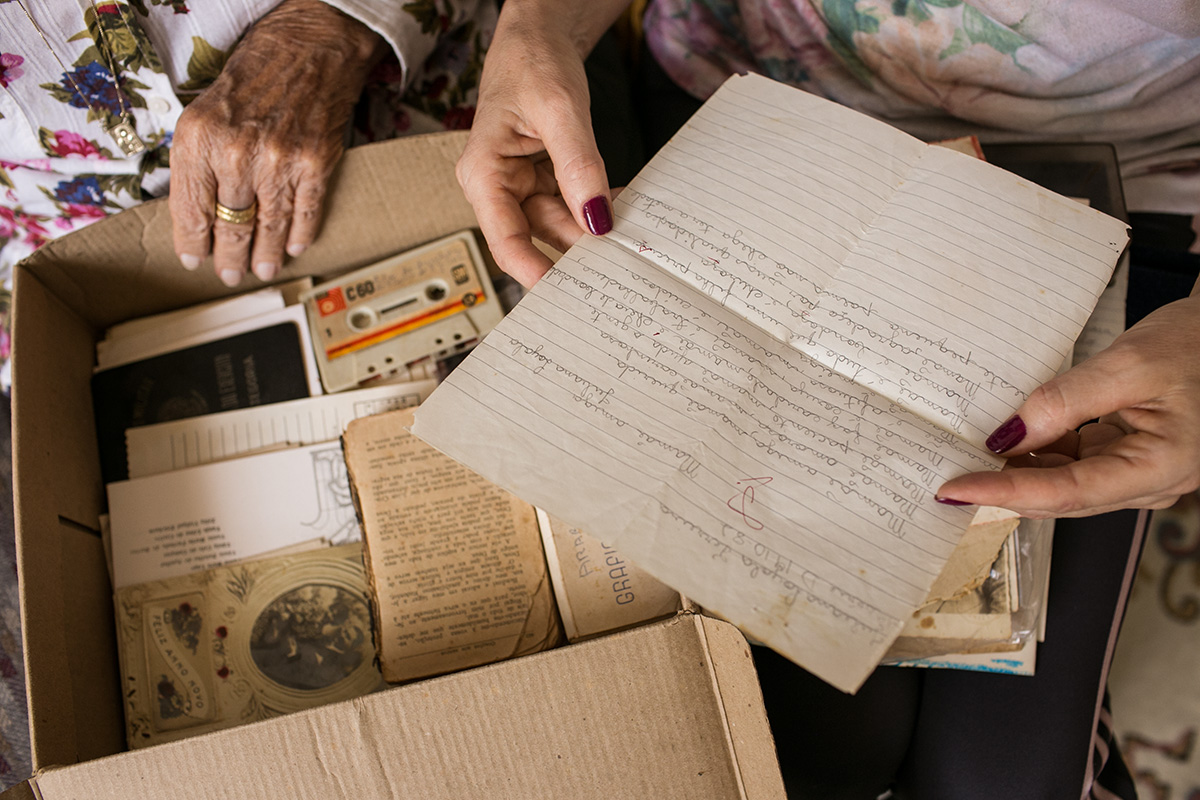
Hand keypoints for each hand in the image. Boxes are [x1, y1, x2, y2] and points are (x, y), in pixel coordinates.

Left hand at [169, 0, 384, 286]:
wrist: (310, 49)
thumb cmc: (255, 77)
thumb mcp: (204, 112)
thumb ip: (197, 160)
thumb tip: (198, 211)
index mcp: (200, 138)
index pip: (191, 208)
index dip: (192, 241)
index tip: (194, 259)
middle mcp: (237, 153)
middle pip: (230, 224)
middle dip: (228, 257)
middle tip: (229, 275)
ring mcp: (280, 161)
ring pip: (268, 225)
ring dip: (263, 255)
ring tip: (260, 271)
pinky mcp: (315, 164)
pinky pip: (305, 213)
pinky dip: (300, 235)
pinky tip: (292, 248)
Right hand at [455, 0, 630, 286]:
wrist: (538, 36)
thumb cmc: (532, 62)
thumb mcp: (559, 109)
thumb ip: (578, 165)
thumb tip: (597, 219)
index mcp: (483, 174)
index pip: (505, 241)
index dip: (534, 272)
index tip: (568, 293)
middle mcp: (498, 187)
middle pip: (538, 237)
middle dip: (577, 251)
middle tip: (618, 267)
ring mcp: (522, 186)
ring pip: (561, 224)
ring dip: (593, 228)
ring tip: (628, 234)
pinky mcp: (544, 180)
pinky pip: (573, 205)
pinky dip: (596, 208)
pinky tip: (620, 208)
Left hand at [936, 292, 1199, 517]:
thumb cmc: (1199, 345)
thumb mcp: (1131, 364)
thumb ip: (1067, 401)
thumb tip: (1011, 435)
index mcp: (1160, 468)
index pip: (1064, 493)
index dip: (1003, 492)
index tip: (955, 488)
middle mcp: (1148, 482)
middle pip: (1059, 496)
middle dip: (1001, 486)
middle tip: (946, 474)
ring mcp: (1135, 471)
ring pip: (1061, 483)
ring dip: (1016, 470)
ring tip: (966, 455)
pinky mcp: (1123, 455)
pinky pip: (1071, 463)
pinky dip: (1036, 453)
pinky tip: (1007, 438)